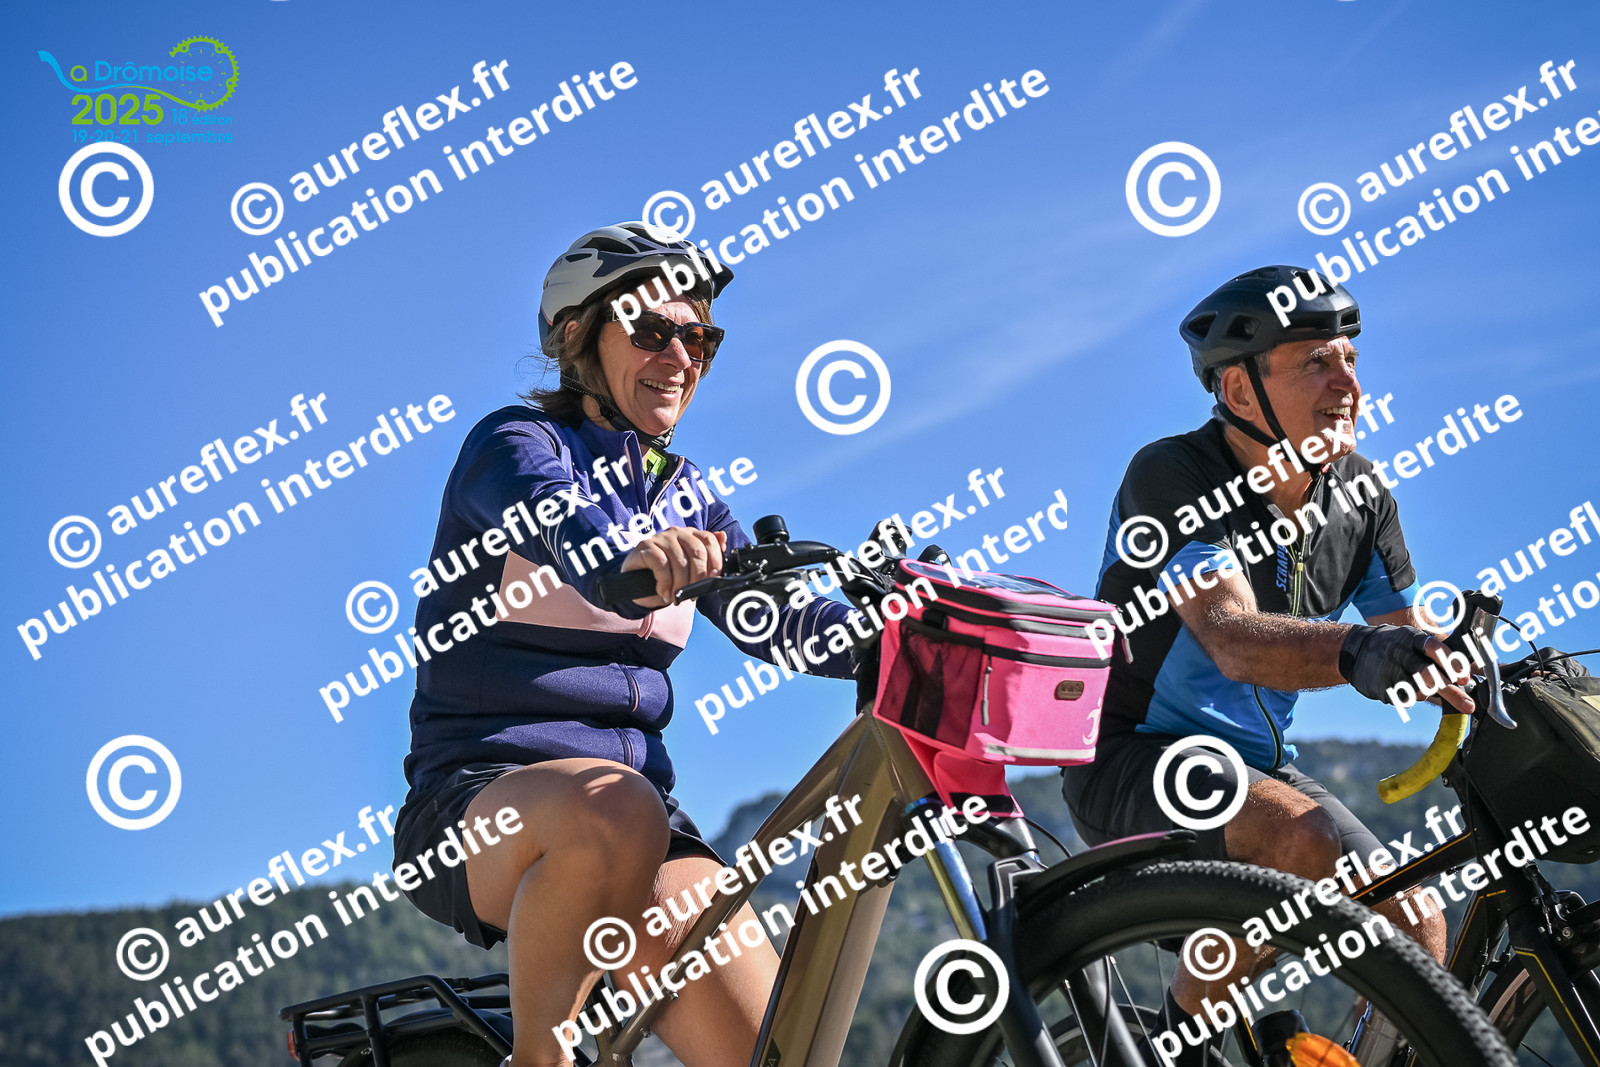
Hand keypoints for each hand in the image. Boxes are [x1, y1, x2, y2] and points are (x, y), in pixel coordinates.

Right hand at [620, 528, 725, 607]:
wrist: (637, 582)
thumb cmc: (666, 576)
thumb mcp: (690, 570)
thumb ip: (707, 556)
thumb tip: (723, 537)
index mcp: (691, 535)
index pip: (710, 541)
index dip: (715, 562)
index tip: (711, 580)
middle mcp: (677, 532)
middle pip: (697, 552)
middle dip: (697, 578)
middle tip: (691, 594)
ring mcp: (661, 538)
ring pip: (680, 560)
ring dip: (680, 584)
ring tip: (675, 596)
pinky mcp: (646, 546)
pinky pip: (661, 564)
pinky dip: (664, 582)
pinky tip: (663, 591)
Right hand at [1340, 624, 1475, 713]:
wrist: (1355, 650)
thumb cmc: (1395, 646)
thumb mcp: (1416, 641)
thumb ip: (1444, 655)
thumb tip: (1480, 670)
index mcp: (1412, 638)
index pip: (1433, 648)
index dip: (1451, 663)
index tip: (1465, 678)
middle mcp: (1400, 653)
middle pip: (1428, 674)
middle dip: (1451, 692)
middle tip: (1468, 705)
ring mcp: (1389, 671)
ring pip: (1419, 691)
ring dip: (1428, 693)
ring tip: (1423, 687)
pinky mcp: (1381, 688)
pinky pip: (1405, 699)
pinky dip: (1411, 697)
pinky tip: (1404, 688)